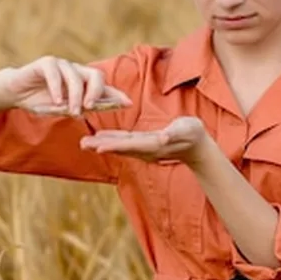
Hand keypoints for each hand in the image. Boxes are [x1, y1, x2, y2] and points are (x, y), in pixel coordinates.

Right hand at [1, 56, 131, 116]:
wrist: (16, 94)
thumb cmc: (41, 101)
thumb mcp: (63, 108)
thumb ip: (80, 107)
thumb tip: (97, 110)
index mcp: (82, 82)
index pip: (104, 86)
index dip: (116, 94)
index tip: (128, 104)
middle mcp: (76, 71)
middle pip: (96, 75)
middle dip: (96, 92)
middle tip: (90, 108)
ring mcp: (61, 65)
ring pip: (76, 76)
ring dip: (76, 95)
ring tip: (72, 110)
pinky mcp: (46, 63)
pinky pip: (56, 73)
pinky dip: (58, 88)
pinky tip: (57, 101)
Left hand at [79, 115, 212, 164]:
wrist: (197, 146)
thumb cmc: (193, 134)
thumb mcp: (187, 130)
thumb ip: (176, 133)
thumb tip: (164, 135)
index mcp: (154, 144)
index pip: (130, 145)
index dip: (114, 145)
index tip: (98, 146)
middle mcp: (145, 150)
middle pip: (120, 148)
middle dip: (101, 146)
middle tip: (82, 144)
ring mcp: (144, 150)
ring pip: (119, 147)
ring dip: (102, 144)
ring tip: (85, 143)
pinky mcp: (143, 146)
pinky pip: (124, 144)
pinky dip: (111, 141)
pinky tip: (100, 139)